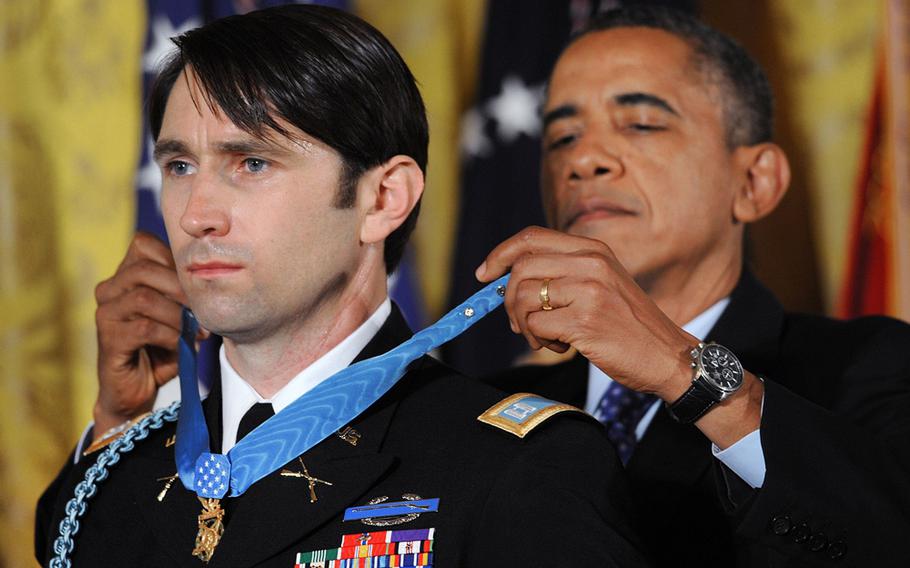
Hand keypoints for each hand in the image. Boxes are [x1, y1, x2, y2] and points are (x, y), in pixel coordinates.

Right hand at [93, 232, 205, 436]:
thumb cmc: (161, 348)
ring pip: (144, 298)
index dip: (173, 258)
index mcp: (125, 276)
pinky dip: (170, 335)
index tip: (196, 282)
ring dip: (178, 315)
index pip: (143, 243)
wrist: (137, 391)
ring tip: (197, 331)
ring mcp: (105, 313)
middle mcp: (109, 289)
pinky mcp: (108, 338)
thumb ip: (184, 292)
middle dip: (181, 288)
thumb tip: (212, 276)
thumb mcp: (177, 313)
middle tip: (202, 308)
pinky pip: (144, 328)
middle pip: (145, 269)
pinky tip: (182, 344)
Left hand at [477, 226, 761, 446]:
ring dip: (525, 323)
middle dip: (509, 300)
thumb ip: (564, 274)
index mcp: (593, 249)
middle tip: (520, 322)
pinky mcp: (585, 321)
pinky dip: (540, 340)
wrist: (668, 355)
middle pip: (520, 268)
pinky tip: (561, 346)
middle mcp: (591, 263)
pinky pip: (536, 325)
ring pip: (524, 297)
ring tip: (547, 337)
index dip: (500, 254)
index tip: (484, 274)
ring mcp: (589, 291)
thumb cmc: (629, 325)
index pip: (531, 237)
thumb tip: (509, 280)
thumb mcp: (603, 283)